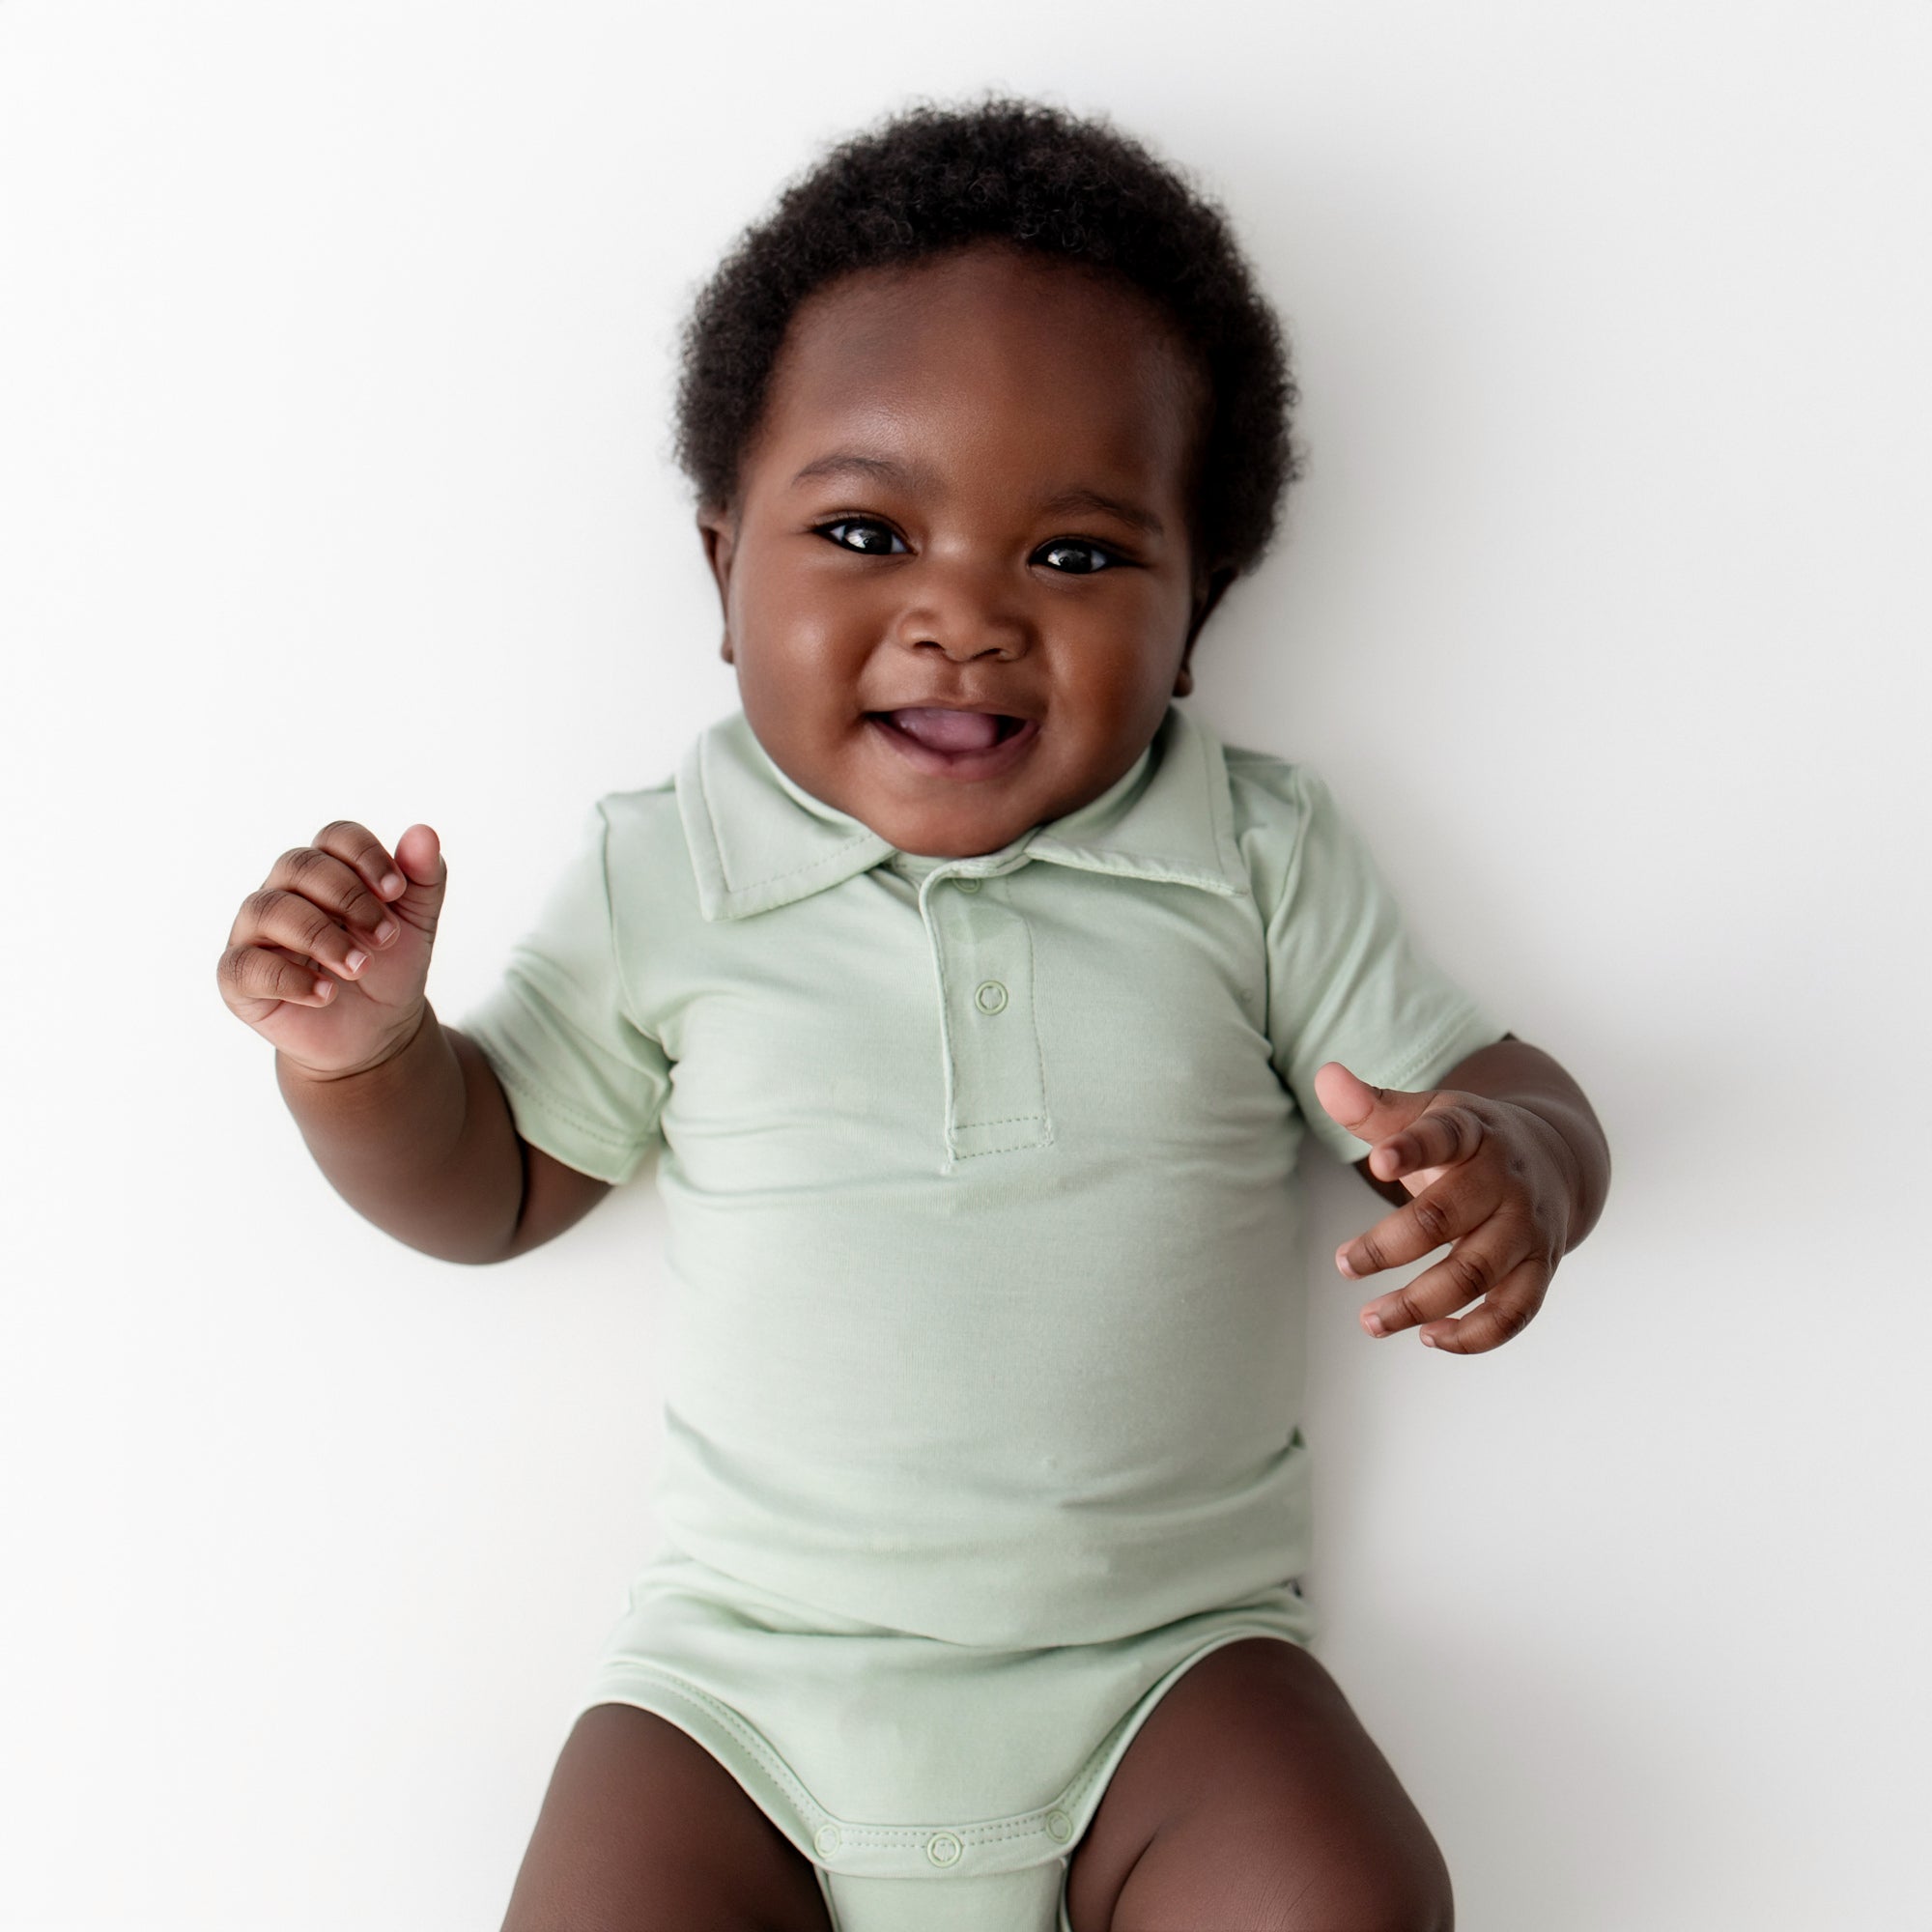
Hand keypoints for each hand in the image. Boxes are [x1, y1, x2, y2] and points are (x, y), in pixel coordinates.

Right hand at [218, 821, 445, 1077]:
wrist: (377, 1032)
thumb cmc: (390, 967)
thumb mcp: (418, 923)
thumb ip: (423, 879)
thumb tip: (424, 832)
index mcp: (327, 870)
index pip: (335, 837)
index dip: (366, 856)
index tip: (398, 891)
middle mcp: (284, 891)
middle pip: (300, 866)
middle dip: (349, 899)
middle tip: (386, 937)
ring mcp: (255, 933)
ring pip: (269, 909)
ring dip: (320, 936)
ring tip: (360, 967)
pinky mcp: (239, 978)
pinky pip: (246, 966)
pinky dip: (288, 979)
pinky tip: (326, 994)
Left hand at [1313, 1061, 1582, 1354]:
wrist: (1551, 1159)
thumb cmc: (1468, 1140)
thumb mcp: (1427, 1114)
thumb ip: (1373, 1106)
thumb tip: (1324, 1076)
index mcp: (1472, 1133)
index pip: (1443, 1135)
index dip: (1411, 1149)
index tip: (1377, 1164)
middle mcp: (1504, 1181)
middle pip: (1445, 1218)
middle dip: (1388, 1246)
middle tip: (1343, 1264)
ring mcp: (1526, 1228)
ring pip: (1475, 1274)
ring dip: (1419, 1303)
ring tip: (1369, 1319)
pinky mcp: (1541, 1270)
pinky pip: (1514, 1313)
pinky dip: (1474, 1335)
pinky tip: (1427, 1337)